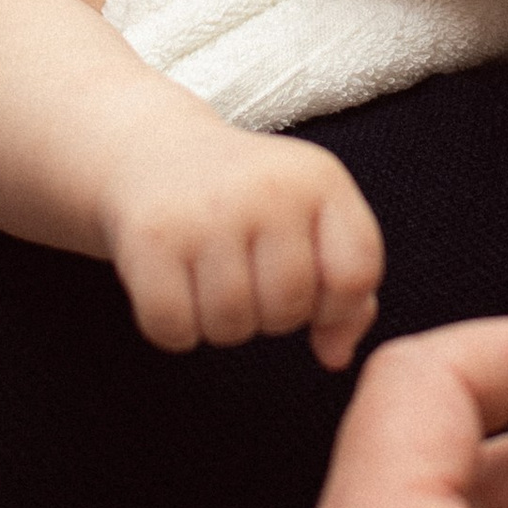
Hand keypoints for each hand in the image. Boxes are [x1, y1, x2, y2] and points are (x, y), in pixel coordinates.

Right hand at [104, 135, 383, 370]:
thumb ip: (345, 285)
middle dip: (270, 317)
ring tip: (211, 281)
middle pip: (289, 310)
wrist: (154, 151)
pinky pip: (174, 328)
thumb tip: (336, 356)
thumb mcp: (309, 217)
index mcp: (321, 180)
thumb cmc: (247, 200)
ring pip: (231, 325)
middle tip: (247, 279)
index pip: (355, 274)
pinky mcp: (152, 237)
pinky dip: (173, 329)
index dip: (335, 306)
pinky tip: (174, 288)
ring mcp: (207, 211)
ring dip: (220, 324)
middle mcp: (268, 188)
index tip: (308, 292)